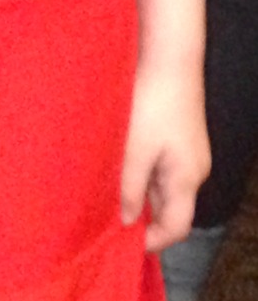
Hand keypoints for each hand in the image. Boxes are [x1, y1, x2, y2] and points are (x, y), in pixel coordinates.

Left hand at [121, 64, 209, 252]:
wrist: (169, 57)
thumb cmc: (151, 103)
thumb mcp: (135, 148)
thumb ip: (128, 187)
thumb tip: (124, 221)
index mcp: (187, 178)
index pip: (175, 227)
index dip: (152, 241)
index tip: (122, 244)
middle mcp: (194, 169)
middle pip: (170, 207)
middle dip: (142, 216)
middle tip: (107, 218)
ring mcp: (188, 151)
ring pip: (163, 185)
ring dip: (139, 191)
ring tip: (108, 191)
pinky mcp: (179, 134)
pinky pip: (161, 165)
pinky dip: (142, 171)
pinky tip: (120, 162)